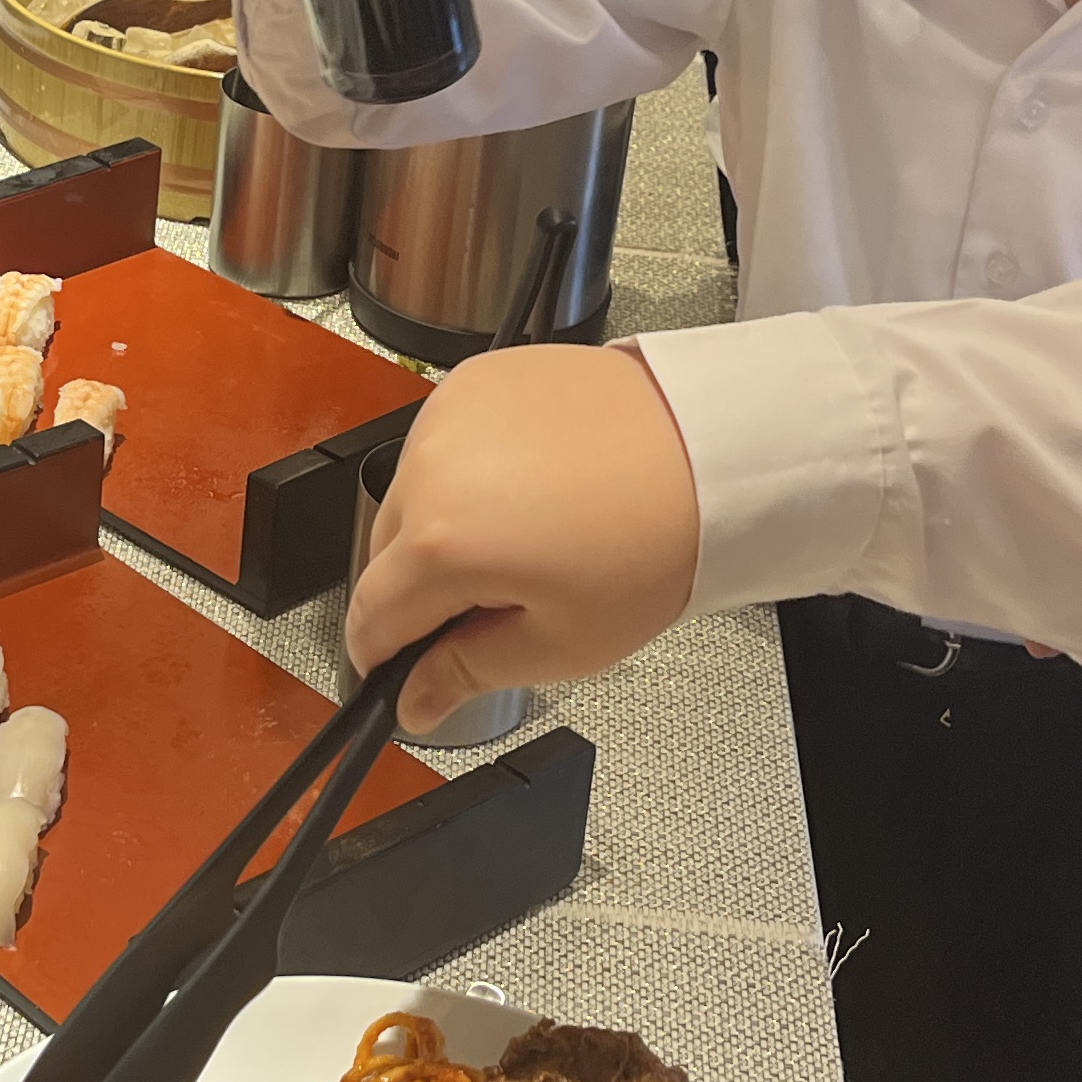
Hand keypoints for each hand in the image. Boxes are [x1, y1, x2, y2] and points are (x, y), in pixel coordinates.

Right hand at [348, 344, 698, 732]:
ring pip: (411, 496)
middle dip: (425, 589)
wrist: (711, 448)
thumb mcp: (562, 643)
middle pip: (386, 555)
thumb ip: (467, 673)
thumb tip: (415, 700)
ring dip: (443, 525)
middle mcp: (428, 468)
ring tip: (527, 536)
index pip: (369, 619)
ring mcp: (447, 415)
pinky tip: (530, 486)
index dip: (384, 658)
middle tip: (501, 601)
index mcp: (442, 543)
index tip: (406, 670)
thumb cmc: (656, 538)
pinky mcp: (474, 381)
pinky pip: (441, 444)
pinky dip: (467, 471)